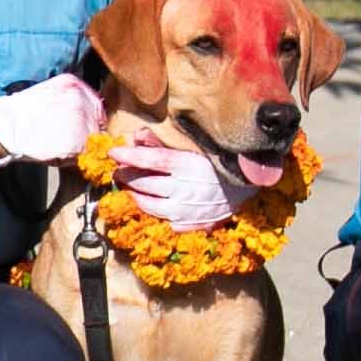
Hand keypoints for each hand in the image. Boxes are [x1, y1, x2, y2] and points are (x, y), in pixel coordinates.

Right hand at [0, 73, 104, 166]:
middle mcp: (80, 97)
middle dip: (89, 132)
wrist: (5, 127)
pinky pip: (85, 152)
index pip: (96, 103)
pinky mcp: (79, 139)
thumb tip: (83, 115)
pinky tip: (58, 152)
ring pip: (93, 137)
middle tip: (71, 140)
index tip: (82, 128)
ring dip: (82, 145)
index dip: (90, 118)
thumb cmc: (20, 114)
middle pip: (99, 119)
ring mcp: (82, 117)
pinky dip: (75, 157)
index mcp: (73, 83)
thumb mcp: (47, 94)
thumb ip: (67, 100)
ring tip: (60, 145)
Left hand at [109, 131, 235, 230]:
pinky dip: (154, 211)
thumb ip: (163, 143)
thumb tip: (136, 137)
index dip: (129, 155)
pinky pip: (165, 219)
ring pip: (150, 205)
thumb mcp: (193, 147)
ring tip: (130, 188)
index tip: (113, 151)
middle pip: (145, 183)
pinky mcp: (192, 223)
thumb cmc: (218, 162)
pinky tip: (150, 202)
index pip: (151, 160)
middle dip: (127, 176)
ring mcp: (188, 209)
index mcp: (188, 165)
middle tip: (118, 171)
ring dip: (135, 195)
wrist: (248, 186)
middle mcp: (186, 188)